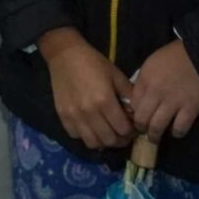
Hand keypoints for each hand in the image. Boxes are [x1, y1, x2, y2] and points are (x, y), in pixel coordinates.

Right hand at [39, 27, 135, 149]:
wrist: (64, 55)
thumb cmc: (93, 63)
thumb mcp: (116, 75)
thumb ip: (129, 96)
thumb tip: (136, 114)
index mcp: (104, 100)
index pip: (123, 129)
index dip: (132, 131)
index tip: (133, 127)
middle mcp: (89, 112)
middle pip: (110, 140)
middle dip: (120, 139)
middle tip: (122, 132)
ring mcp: (74, 115)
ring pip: (93, 143)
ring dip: (103, 141)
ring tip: (107, 132)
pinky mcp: (62, 116)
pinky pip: (76, 136)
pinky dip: (85, 135)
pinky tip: (90, 126)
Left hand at [127, 39, 198, 140]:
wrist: (198, 56)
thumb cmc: (172, 58)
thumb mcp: (150, 65)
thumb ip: (142, 82)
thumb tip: (136, 101)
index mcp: (145, 80)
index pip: (133, 104)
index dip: (132, 114)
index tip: (135, 118)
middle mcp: (156, 92)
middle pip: (142, 118)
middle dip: (140, 128)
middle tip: (143, 131)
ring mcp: (174, 102)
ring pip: (158, 127)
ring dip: (155, 135)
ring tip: (155, 138)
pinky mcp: (190, 108)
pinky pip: (180, 128)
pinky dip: (176, 133)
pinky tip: (175, 131)